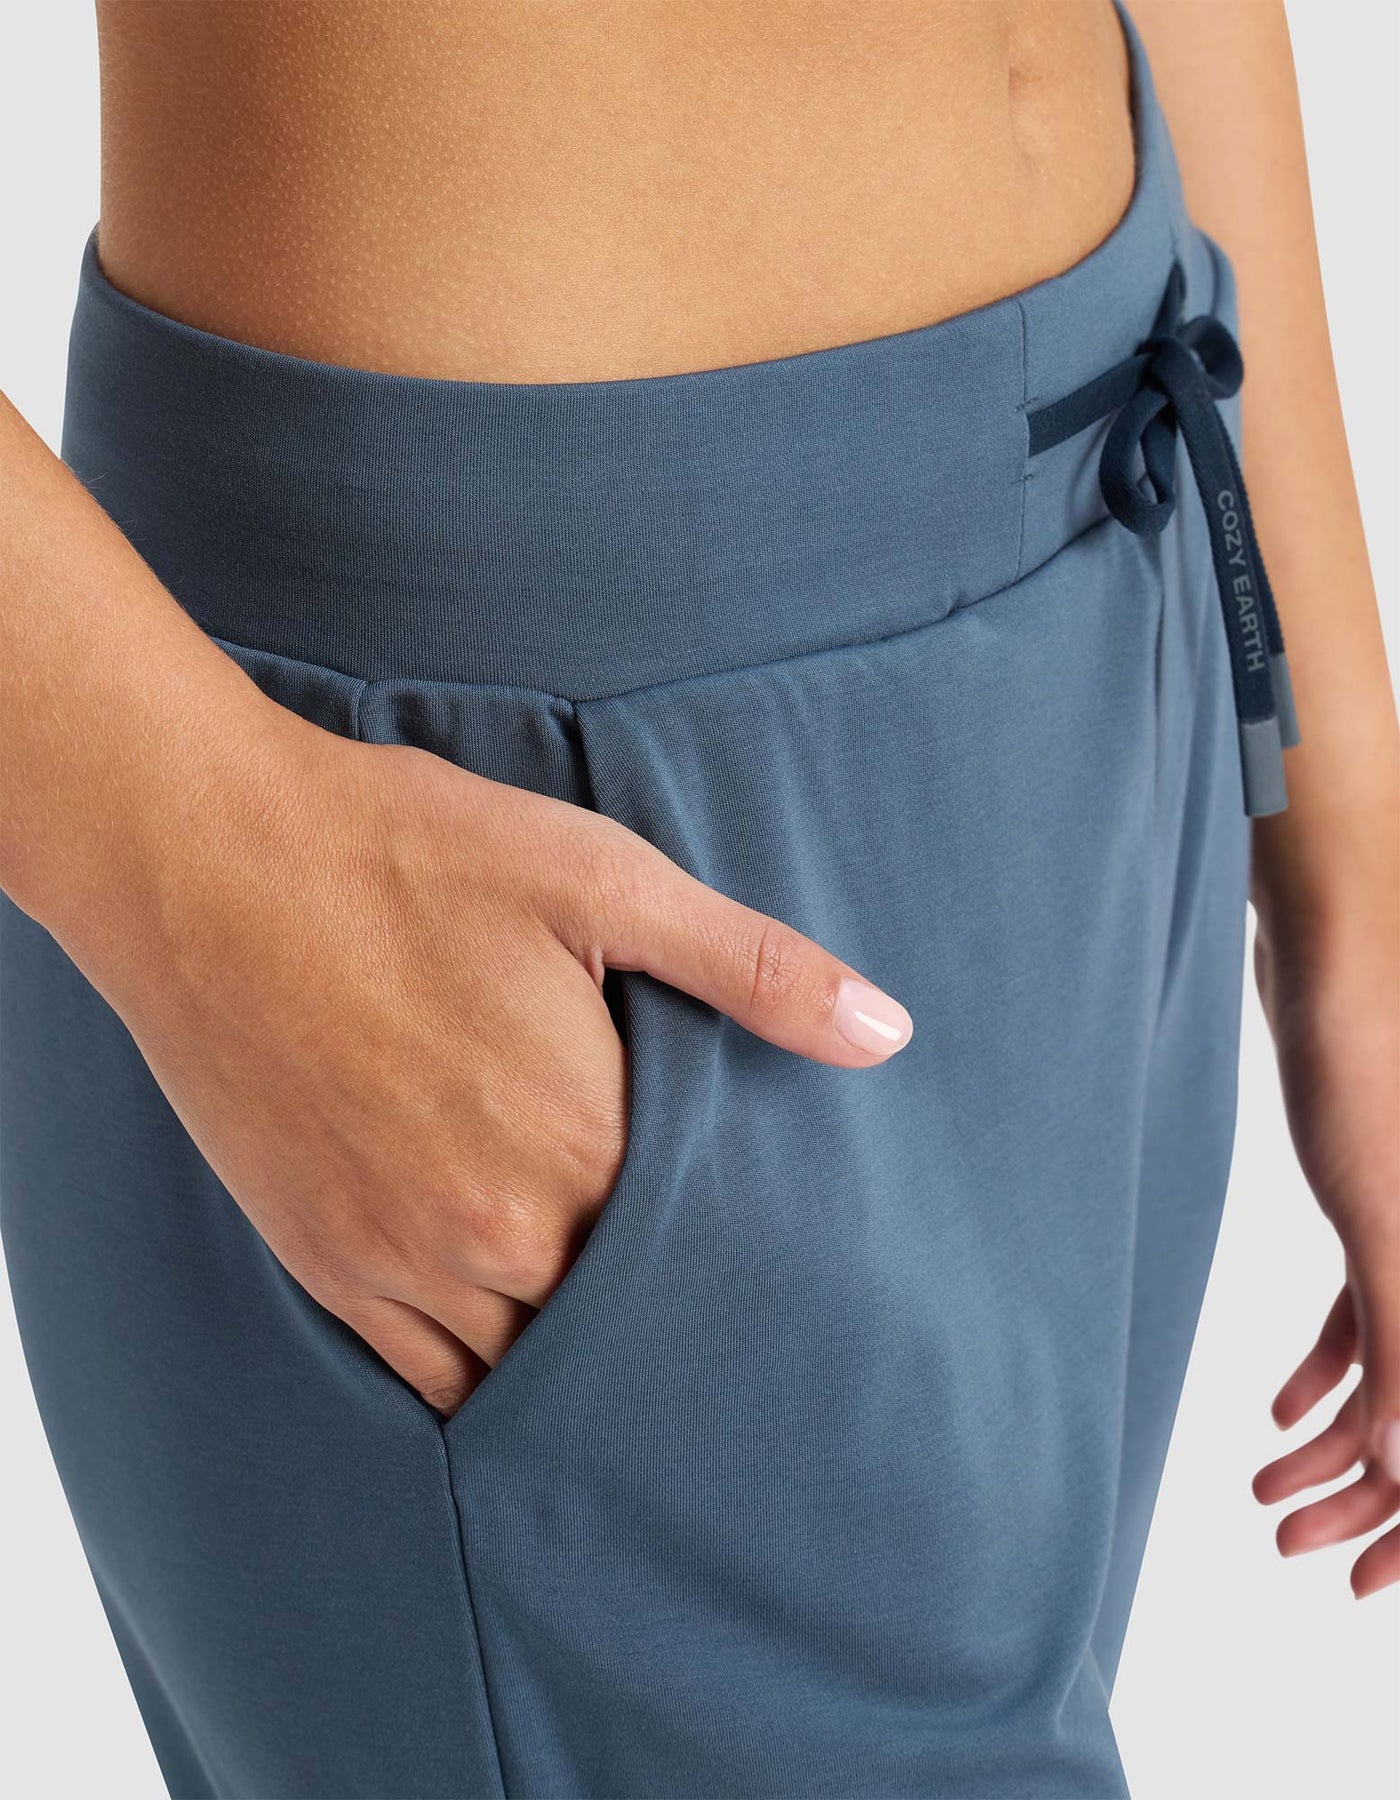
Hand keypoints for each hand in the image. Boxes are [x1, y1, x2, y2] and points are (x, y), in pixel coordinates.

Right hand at [86, 708, 912, 1417]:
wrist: (202, 857)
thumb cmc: (409, 853)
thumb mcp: (603, 880)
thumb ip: (752, 967)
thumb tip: (888, 1035)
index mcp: (579, 1145)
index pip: (705, 1256)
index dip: (742, 1253)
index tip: (773, 1254)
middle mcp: (490, 1232)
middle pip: (619, 1324)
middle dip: (668, 1312)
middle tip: (709, 1298)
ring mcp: (395, 1259)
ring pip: (524, 1366)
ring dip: (576, 1350)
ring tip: (622, 1324)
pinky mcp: (320, 1259)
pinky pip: (424, 1376)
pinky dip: (480, 1371)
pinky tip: (515, 1338)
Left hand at [1251, 931, 1399, 1597]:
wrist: (1335, 966)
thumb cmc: (1369, 1075)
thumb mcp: (1390, 1229)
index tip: (1370, 1584)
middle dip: (1374, 1496)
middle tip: (1295, 1544)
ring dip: (1340, 1441)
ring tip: (1270, 1490)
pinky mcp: (1389, 1214)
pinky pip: (1375, 1317)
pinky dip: (1333, 1370)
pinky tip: (1279, 1410)